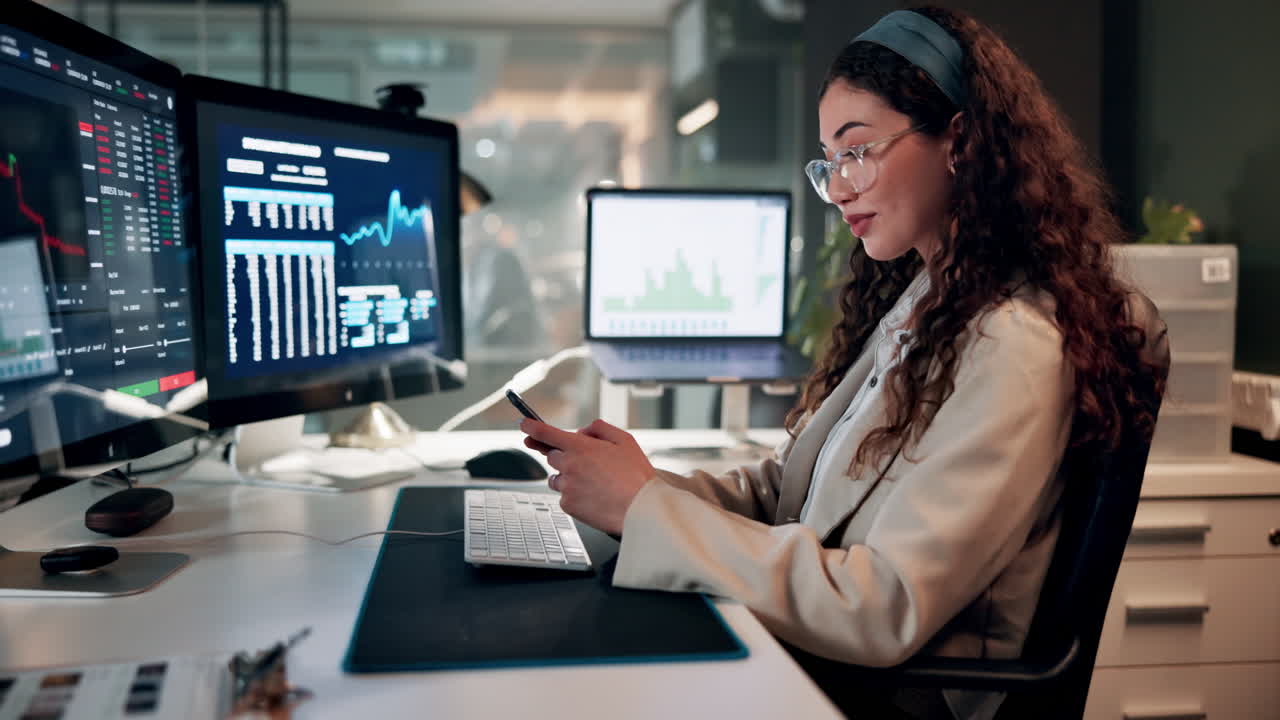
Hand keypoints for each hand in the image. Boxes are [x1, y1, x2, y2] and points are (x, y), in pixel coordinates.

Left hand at [519, 418, 655, 535]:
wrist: (640, 509)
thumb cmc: (636, 476)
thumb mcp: (624, 440)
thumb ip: (599, 429)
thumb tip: (582, 431)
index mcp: (580, 447)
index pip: (546, 433)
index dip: (531, 427)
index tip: (524, 425)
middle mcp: (569, 466)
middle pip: (552, 456)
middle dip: (564, 456)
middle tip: (583, 463)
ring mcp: (567, 487)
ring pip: (557, 478)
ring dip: (568, 477)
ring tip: (595, 483)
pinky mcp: (568, 506)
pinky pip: (564, 497)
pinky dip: (575, 496)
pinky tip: (594, 497)